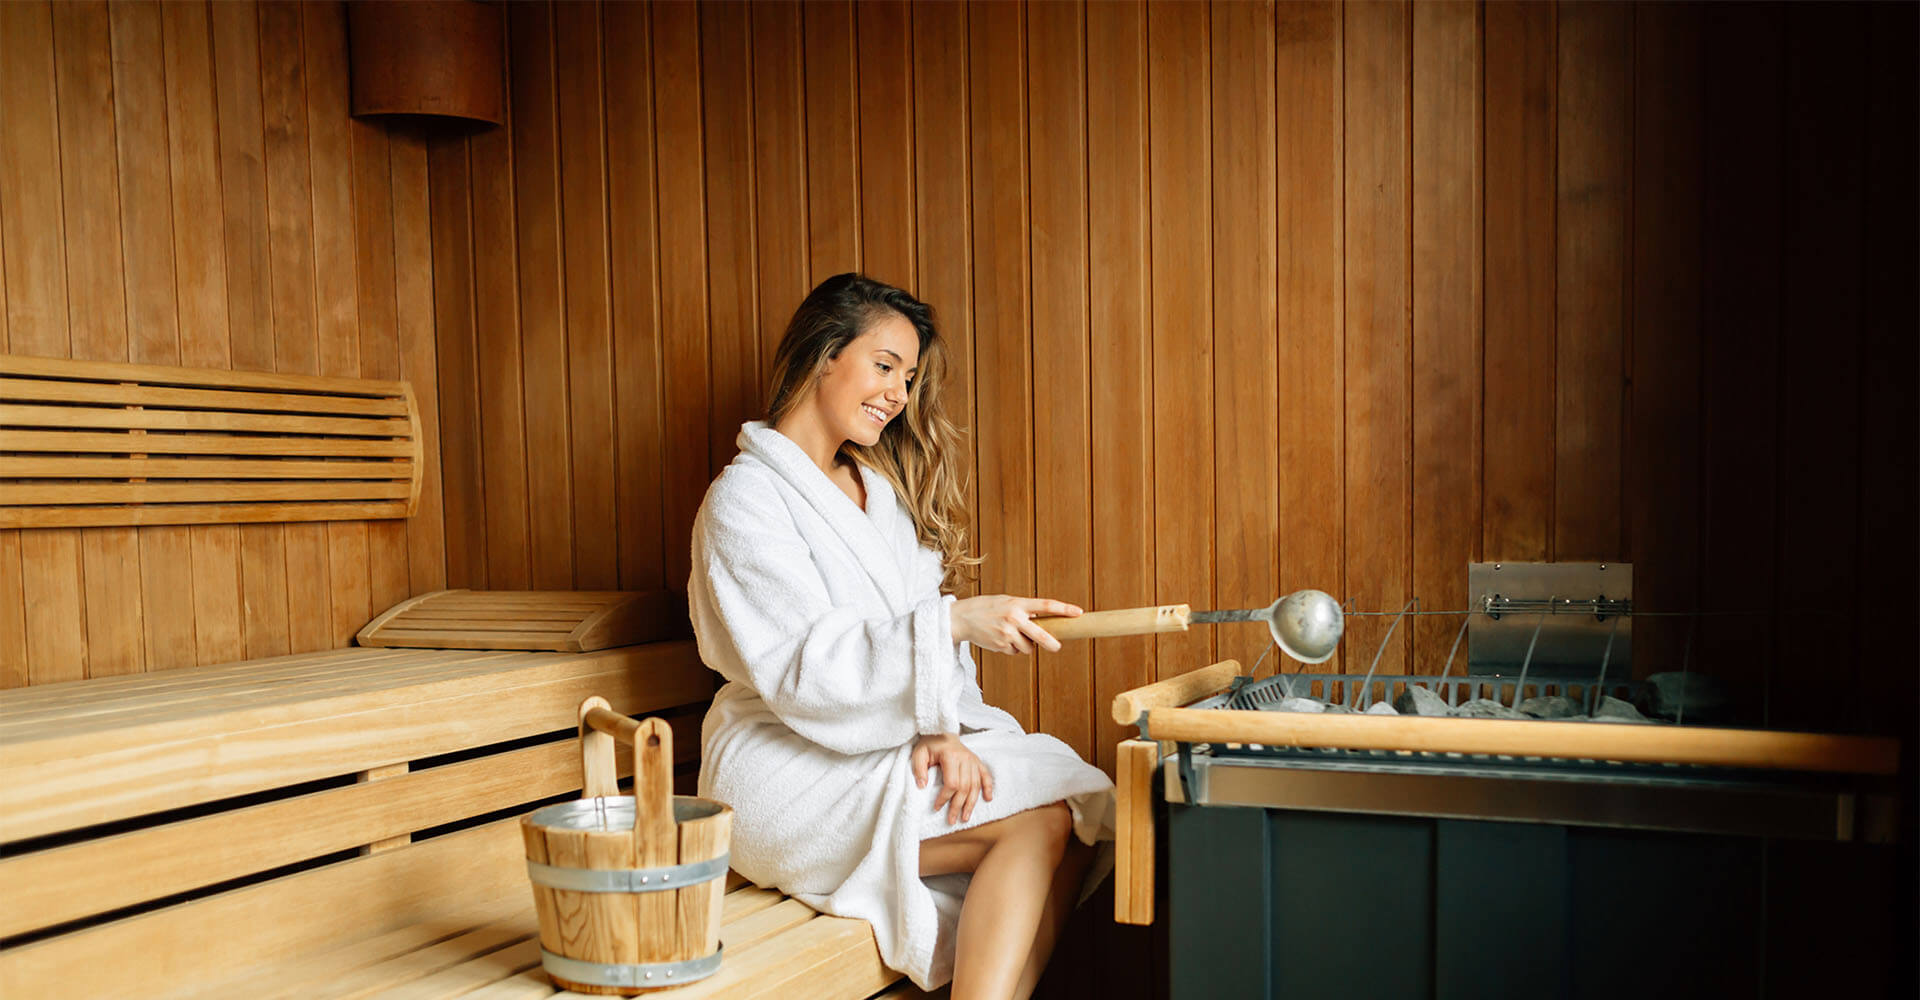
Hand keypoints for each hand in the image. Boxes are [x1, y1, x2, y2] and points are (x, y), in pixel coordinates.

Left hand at [912, 733, 993, 824]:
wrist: (942, 731)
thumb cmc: (929, 744)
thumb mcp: (919, 754)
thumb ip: (919, 769)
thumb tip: (922, 786)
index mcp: (951, 756)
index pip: (951, 783)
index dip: (944, 798)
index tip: (937, 808)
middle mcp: (965, 758)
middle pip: (964, 787)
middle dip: (958, 806)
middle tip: (952, 820)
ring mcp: (973, 760)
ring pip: (975, 785)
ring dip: (971, 803)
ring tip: (965, 817)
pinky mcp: (977, 761)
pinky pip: (985, 775)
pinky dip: (988, 787)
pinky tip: (988, 799)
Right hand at [950, 595, 1081, 654]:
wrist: (962, 618)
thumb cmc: (987, 608)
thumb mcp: (1006, 602)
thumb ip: (1024, 610)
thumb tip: (1043, 622)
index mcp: (1018, 604)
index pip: (1046, 605)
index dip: (1064, 609)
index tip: (1079, 612)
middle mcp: (1014, 619)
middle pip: (1041, 636)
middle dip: (1051, 643)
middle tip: (1057, 646)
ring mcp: (1008, 634)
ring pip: (1028, 647)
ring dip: (1026, 644)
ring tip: (1012, 634)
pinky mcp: (1001, 646)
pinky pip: (1015, 651)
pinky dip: (1012, 648)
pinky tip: (1001, 638)